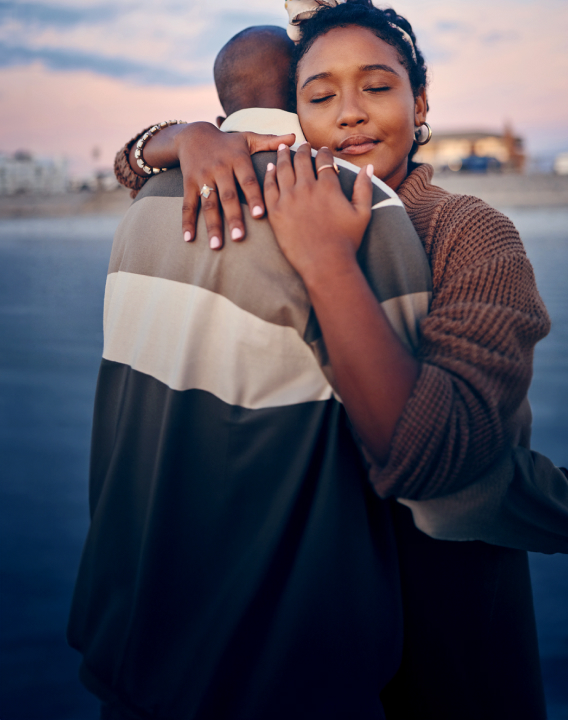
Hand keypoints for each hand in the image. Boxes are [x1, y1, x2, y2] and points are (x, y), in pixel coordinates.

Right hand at [174, 123, 294, 248]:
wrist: (192, 134)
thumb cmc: (228, 142)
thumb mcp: (248, 139)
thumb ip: (271, 142)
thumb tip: (295, 137)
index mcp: (237, 159)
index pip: (247, 181)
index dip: (253, 197)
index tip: (260, 215)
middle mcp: (219, 169)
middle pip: (227, 196)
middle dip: (233, 217)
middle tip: (239, 237)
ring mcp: (203, 178)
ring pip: (208, 204)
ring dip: (212, 226)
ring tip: (216, 246)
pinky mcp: (189, 184)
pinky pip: (188, 205)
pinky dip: (187, 222)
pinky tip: (189, 239)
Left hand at [263, 144, 373, 286]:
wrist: (325, 264)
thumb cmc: (346, 241)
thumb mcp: (362, 213)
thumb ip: (364, 188)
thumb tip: (368, 167)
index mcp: (328, 186)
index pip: (324, 160)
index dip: (323, 152)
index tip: (322, 150)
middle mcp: (307, 187)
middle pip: (301, 160)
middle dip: (302, 149)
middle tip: (301, 145)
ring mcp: (289, 198)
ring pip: (283, 169)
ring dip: (282, 156)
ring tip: (282, 148)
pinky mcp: (276, 211)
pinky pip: (269, 186)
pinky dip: (269, 174)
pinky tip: (269, 168)